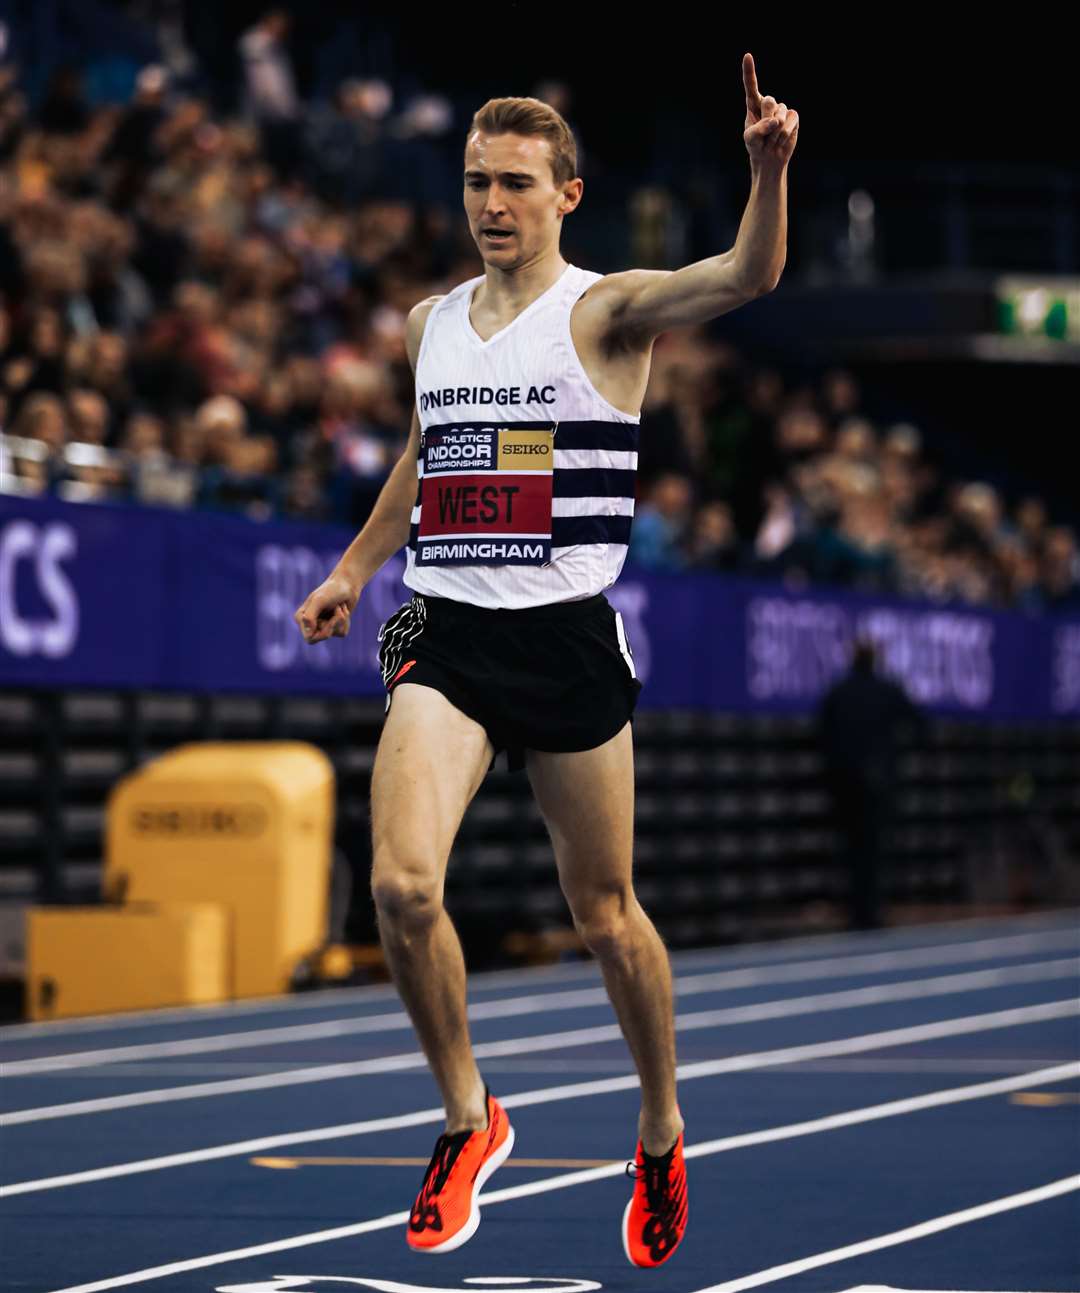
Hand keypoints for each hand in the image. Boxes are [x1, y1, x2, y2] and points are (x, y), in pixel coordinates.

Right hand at [294, 571, 358, 644]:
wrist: (347, 584)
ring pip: (335, 633)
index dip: (322, 634)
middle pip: (323, 637)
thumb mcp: (319, 601)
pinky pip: (343, 632)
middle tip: (338, 611)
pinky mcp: (335, 626)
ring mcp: (323, 625)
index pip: (309, 638)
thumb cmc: (331, 590)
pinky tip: (343, 609)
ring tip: (339, 606)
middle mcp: (311, 624)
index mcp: (301, 618)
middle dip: (333, 624)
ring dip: (341, 619)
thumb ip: (310, 616)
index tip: (329, 622)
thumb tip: (309, 635)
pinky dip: (346, 620)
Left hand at [742, 53, 798, 169]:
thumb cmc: (756, 146)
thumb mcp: (750, 139)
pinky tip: (780, 139)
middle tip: (765, 133)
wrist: (769, 158)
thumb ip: (758, 129)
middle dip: (766, 120)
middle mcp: (768, 103)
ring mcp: (782, 109)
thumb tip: (775, 121)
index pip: (751, 87)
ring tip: (771, 139)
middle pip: (769, 101)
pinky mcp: (793, 117)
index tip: (747, 56)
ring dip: (774, 133)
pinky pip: (789, 123)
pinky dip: (783, 136)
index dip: (750, 72)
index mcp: (753, 105)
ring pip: (779, 116)